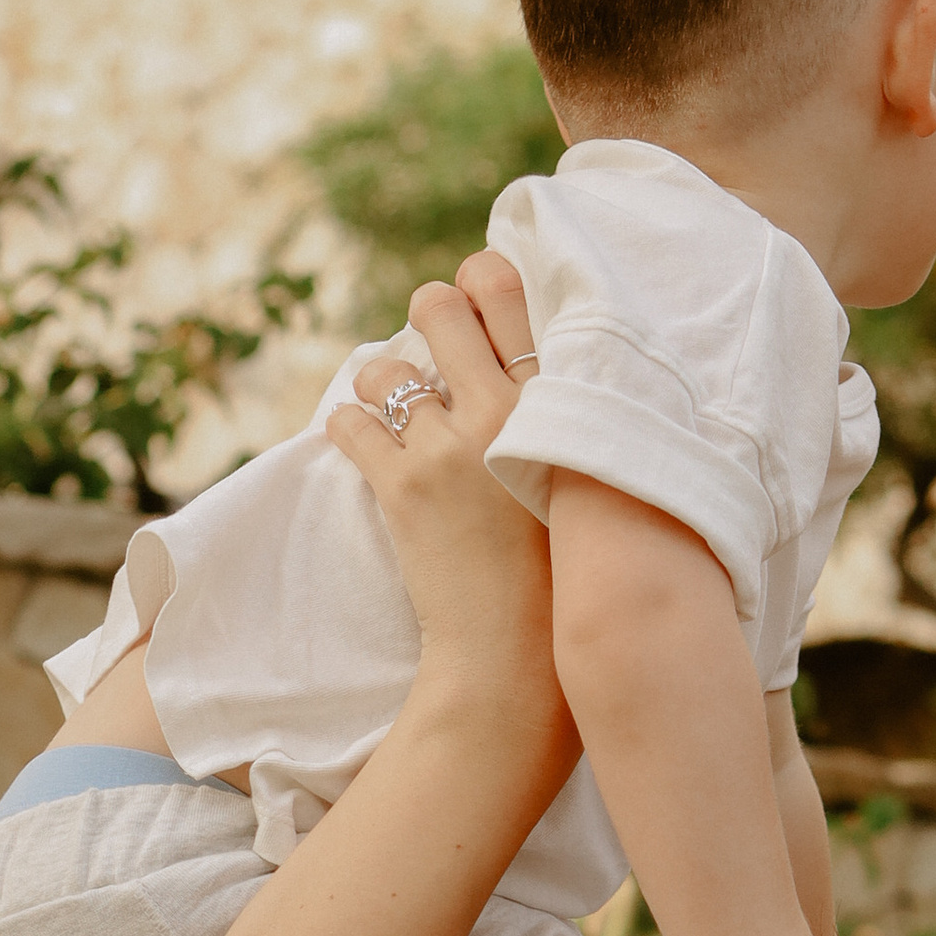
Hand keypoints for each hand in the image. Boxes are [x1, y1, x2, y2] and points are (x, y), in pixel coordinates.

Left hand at [327, 259, 573, 783]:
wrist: (524, 652)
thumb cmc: (567, 573)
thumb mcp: (586, 478)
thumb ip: (566, 416)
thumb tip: (529, 369)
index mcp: (557, 400)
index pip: (506, 290)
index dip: (479, 282)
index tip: (472, 306)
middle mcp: (502, 409)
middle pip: (438, 308)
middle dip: (425, 319)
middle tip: (428, 354)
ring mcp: (447, 446)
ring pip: (383, 367)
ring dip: (381, 385)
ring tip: (397, 416)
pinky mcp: (401, 486)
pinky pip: (350, 422)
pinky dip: (349, 429)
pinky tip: (366, 448)